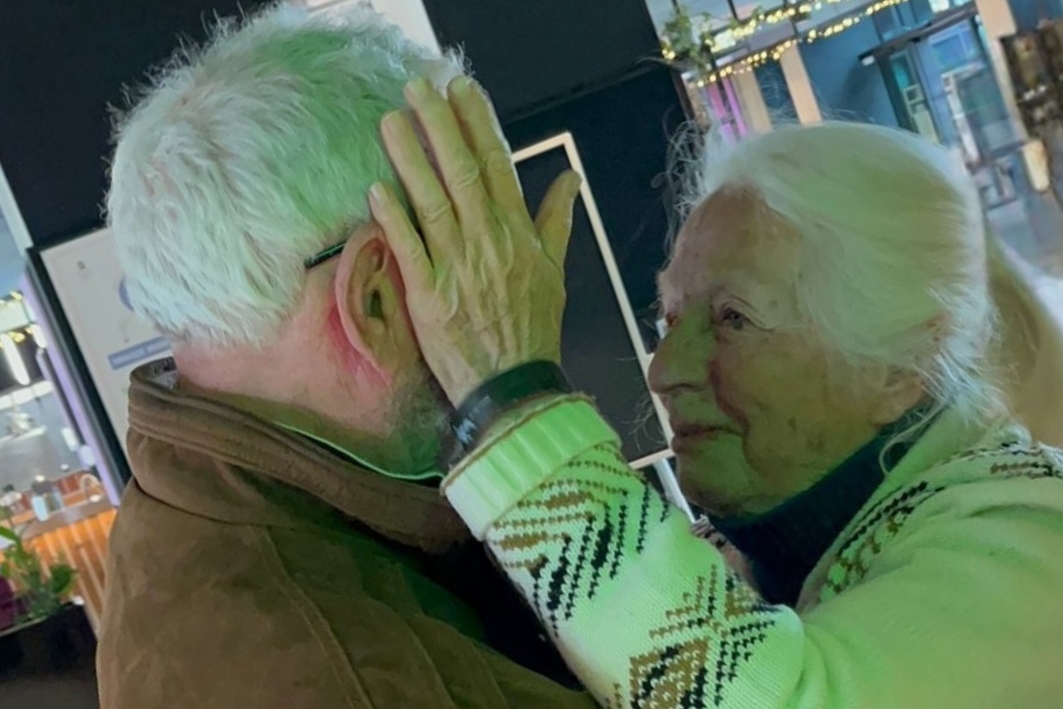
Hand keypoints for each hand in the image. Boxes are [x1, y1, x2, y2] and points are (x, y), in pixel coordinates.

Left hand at [371, 76, 581, 404]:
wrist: (514, 386)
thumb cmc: (532, 329)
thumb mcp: (555, 273)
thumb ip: (556, 222)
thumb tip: (570, 178)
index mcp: (519, 234)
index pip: (497, 166)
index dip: (478, 125)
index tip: (461, 90)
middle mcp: (488, 242)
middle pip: (461, 174)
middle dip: (439, 126)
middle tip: (417, 87)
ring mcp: (457, 267)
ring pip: (432, 202)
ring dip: (410, 159)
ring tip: (390, 121)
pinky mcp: (429, 295)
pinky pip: (409, 249)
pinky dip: (394, 218)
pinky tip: (376, 187)